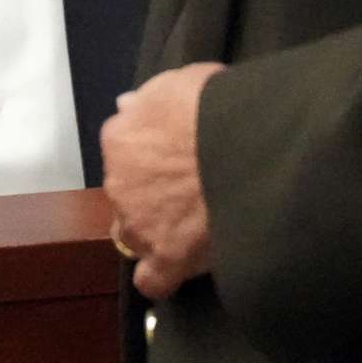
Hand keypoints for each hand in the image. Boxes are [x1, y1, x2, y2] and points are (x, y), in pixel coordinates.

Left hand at [104, 61, 221, 299]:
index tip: (172, 154)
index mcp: (120, 138)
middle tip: (185, 189)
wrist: (243, 148)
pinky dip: (162, 276)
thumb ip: (149, 99)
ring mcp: (139, 225)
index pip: (122, 148)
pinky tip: (179, 269)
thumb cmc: (214, 107)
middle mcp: (119, 183)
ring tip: (186, 229)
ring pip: (130, 236)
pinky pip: (153, 280)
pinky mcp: (166, 258)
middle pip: (124, 193)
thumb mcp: (178, 83)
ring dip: (150, 232)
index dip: (147, 153)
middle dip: (147, 193)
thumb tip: (126, 106)